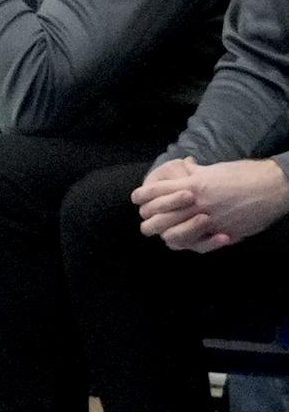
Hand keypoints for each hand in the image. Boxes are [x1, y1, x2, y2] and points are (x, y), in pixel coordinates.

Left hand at [137, 153, 288, 252]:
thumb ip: (195, 172)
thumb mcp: (214, 169)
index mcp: (191, 184)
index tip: (137, 200)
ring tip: (166, 233)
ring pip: (174, 235)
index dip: (141, 197)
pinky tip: (194, 239)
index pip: (154, 192)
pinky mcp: (224, 232)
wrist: (274, 186)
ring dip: (168, 234)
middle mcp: (196, 203)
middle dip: (149, 220)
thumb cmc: (245, 174)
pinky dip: (195, 243)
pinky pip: (201, 245)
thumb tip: (183, 166)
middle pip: (158, 218)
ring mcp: (209, 220)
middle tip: (148, 220)